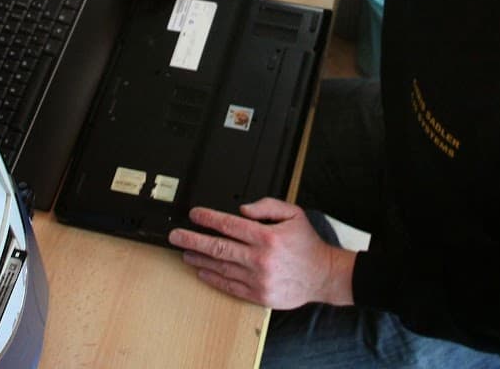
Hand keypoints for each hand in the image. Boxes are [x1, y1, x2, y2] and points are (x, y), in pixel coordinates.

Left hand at [168, 198, 355, 308]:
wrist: (323, 275)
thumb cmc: (307, 244)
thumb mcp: (293, 213)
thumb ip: (267, 206)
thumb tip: (242, 210)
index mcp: (267, 236)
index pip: (229, 225)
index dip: (208, 218)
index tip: (194, 214)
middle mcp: (260, 258)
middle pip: (218, 246)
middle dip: (193, 239)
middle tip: (176, 235)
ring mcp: (258, 278)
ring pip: (221, 267)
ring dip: (199, 258)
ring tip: (184, 251)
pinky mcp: (258, 294)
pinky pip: (229, 286)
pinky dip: (213, 278)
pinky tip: (201, 270)